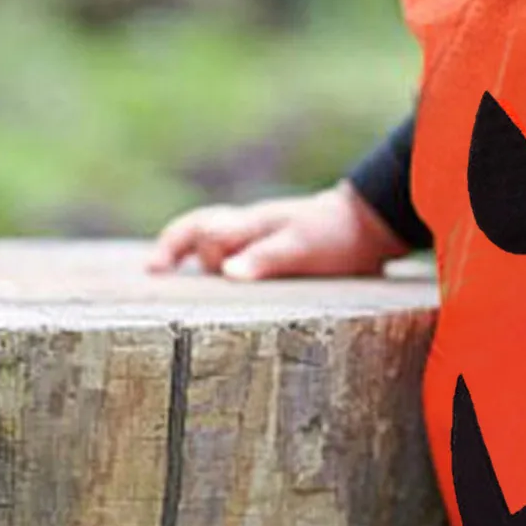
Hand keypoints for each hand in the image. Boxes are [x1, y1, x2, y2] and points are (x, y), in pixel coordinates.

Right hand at [146, 181, 408, 280]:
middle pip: (201, 242)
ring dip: (201, 268)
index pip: (198, 227)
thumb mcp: (302, 246)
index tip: (154, 270)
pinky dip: (225, 279)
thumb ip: (265, 257)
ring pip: (218, 256)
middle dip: (178, 253)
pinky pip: (239, 267)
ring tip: (184, 292)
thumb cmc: (334, 234)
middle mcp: (248, 233)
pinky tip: (224, 300)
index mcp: (249, 225)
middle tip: (158, 275)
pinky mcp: (274, 260)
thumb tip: (226, 272)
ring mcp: (260, 245)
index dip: (172, 245)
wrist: (371, 226)